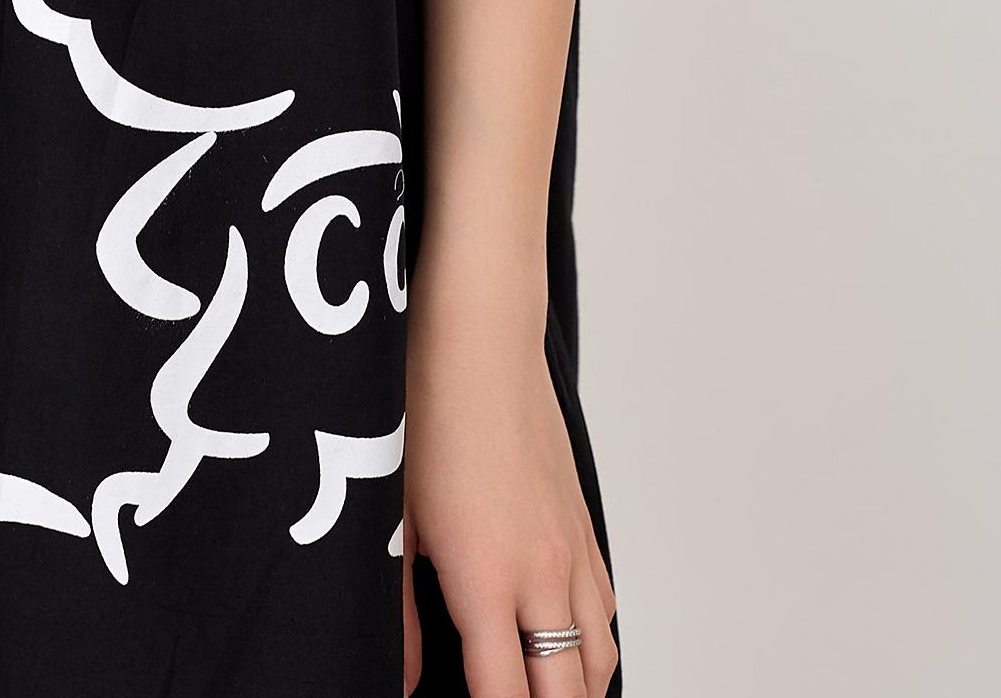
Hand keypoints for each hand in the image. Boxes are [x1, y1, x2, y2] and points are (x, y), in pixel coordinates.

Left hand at [401, 279, 617, 697]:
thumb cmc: (428, 413)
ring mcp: (571, 548)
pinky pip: (606, 608)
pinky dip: (590, 643)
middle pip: (568, 696)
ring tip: (539, 694)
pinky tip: (559, 641)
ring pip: (599, 659)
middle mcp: (543, 573)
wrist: (479, 337)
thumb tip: (401, 679)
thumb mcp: (394, 520)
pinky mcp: (583, 521)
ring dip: (574, 690)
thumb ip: (399, 614)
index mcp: (488, 580)